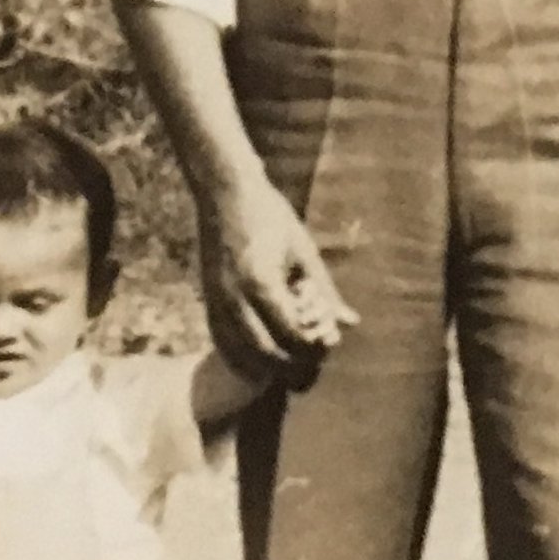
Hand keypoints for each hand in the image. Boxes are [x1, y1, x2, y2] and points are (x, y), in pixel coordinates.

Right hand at [201, 174, 356, 377]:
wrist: (224, 190)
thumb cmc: (270, 215)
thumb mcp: (303, 250)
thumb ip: (326, 291)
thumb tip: (350, 323)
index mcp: (262, 283)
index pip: (291, 335)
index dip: (311, 349)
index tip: (325, 347)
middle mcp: (234, 298)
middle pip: (265, 354)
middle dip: (291, 368)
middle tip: (310, 369)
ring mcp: (216, 300)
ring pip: (239, 354)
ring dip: (266, 369)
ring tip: (288, 368)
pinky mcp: (208, 300)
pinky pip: (222, 344)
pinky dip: (242, 359)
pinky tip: (260, 360)